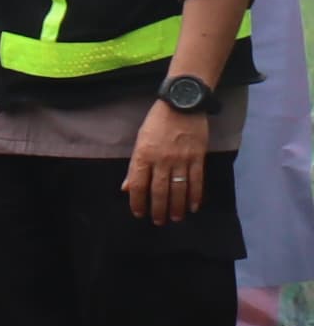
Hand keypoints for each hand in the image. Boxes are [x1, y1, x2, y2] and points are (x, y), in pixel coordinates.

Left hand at [126, 97, 212, 225]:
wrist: (182, 104)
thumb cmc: (157, 122)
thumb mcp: (139, 141)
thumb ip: (134, 167)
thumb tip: (127, 188)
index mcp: (143, 156)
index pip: (139, 185)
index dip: (138, 202)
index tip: (139, 214)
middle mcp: (162, 160)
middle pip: (159, 191)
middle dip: (158, 209)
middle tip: (158, 222)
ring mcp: (181, 159)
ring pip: (178, 189)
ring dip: (177, 206)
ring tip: (175, 218)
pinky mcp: (197, 156)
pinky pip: (196, 180)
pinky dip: (195, 195)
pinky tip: (193, 206)